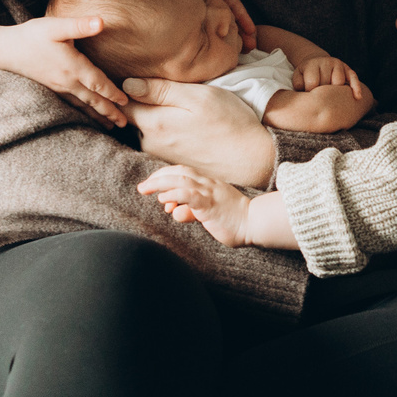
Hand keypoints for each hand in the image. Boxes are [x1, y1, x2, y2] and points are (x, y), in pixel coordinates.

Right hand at [0, 14, 127, 127]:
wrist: (5, 50)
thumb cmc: (32, 35)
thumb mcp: (56, 26)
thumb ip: (80, 25)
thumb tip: (102, 22)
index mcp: (72, 66)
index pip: (97, 83)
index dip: (113, 93)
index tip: (126, 103)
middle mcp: (67, 81)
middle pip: (93, 100)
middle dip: (109, 112)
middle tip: (124, 125)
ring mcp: (58, 87)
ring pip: (82, 105)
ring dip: (97, 116)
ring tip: (111, 126)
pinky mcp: (51, 88)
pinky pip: (71, 105)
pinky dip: (82, 113)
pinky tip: (87, 116)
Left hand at [122, 77, 277, 186]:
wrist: (251, 159)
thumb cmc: (229, 121)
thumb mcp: (198, 96)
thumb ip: (161, 90)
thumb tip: (127, 84)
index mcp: (154, 123)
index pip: (122, 104)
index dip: (123, 88)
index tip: (133, 77)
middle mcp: (151, 144)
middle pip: (132, 117)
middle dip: (138, 102)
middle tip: (155, 86)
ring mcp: (160, 157)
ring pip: (146, 130)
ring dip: (153, 117)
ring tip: (174, 105)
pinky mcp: (172, 164)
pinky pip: (158, 142)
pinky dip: (164, 131)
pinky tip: (183, 124)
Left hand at [138, 164, 252, 245]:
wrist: (254, 224)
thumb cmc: (233, 221)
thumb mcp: (207, 215)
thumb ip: (191, 212)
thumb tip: (176, 212)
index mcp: (209, 184)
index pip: (183, 173)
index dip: (166, 176)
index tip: (153, 185)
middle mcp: (208, 184)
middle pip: (178, 172)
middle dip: (158, 177)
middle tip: (143, 187)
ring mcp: (209, 192)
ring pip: (180, 179)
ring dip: (160, 182)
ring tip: (146, 189)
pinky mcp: (209, 204)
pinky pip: (188, 194)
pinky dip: (173, 194)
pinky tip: (164, 200)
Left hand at [167, 0, 255, 47]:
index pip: (235, 5)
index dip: (244, 18)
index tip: (251, 30)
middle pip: (233, 17)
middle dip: (243, 32)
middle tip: (251, 46)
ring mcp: (208, 7)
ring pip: (223, 23)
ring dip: (234, 36)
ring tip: (244, 51)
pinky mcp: (198, 14)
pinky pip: (210, 26)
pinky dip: (219, 36)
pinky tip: (222, 48)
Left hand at [293, 53, 367, 100]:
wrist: (316, 61)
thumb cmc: (306, 74)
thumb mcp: (297, 77)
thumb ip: (298, 86)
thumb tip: (305, 95)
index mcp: (312, 64)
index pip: (313, 83)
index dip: (310, 93)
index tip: (308, 98)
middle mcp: (326, 62)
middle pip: (327, 83)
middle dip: (323, 93)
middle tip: (320, 99)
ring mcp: (338, 64)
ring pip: (340, 82)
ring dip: (336, 92)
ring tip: (331, 99)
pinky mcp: (347, 68)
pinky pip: (354, 77)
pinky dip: (356, 87)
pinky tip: (357, 97)